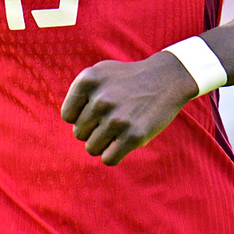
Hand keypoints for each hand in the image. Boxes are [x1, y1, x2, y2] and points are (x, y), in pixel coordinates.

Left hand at [60, 52, 198, 165]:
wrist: (165, 79)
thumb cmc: (127, 79)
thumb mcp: (99, 73)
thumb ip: (79, 93)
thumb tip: (69, 120)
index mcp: (87, 80)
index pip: (68, 116)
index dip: (81, 116)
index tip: (96, 111)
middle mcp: (100, 99)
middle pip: (79, 133)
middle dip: (93, 130)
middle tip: (111, 120)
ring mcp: (117, 118)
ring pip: (92, 148)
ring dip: (103, 144)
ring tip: (117, 131)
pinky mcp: (134, 136)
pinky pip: (109, 159)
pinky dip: (113, 155)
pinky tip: (123, 144)